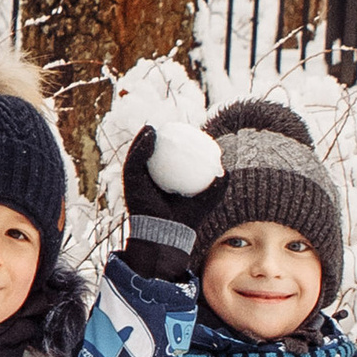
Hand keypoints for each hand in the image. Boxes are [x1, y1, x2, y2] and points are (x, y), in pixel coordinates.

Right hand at [119, 117, 221, 272]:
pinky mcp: (130, 179)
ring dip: (146, 135)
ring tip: (157, 124)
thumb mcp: (207, 198)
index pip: (171, 159)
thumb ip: (217, 186)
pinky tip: (150, 132)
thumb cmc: (188, 217)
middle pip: (155, 153)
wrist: (169, 232)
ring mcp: (139, 178)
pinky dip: (141, 143)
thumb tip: (226, 170)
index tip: (187, 133)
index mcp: (167, 182)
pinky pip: (135, 157)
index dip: (177, 145)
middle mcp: (151, 179)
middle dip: (161, 138)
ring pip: (141, 151)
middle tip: (172, 126)